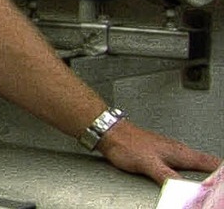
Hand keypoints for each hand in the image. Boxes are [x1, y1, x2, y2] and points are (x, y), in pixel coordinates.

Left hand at [98, 119, 220, 185]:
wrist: (110, 132)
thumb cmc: (127, 144)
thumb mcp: (151, 164)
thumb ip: (169, 179)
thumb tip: (187, 191)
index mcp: (179, 152)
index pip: (209, 163)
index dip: (221, 172)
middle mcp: (177, 150)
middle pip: (205, 163)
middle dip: (216, 173)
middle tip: (221, 186)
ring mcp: (169, 151)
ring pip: (194, 162)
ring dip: (205, 171)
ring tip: (213, 180)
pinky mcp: (160, 154)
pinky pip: (183, 164)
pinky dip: (191, 171)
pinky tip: (188, 176)